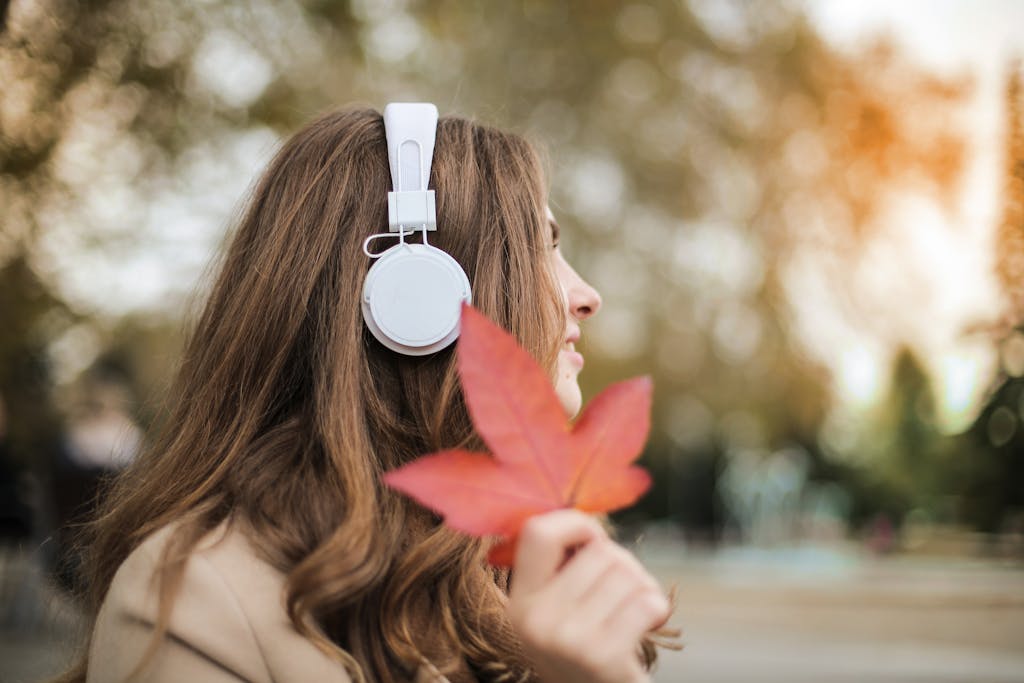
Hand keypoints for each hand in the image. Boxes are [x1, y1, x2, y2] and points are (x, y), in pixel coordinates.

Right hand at [506, 510, 669, 682]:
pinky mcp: (602, 657)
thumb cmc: (587, 645)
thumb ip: (562, 565)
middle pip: (600, 550)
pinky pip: (647, 602)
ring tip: (633, 611)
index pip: (537, 530)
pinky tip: (647, 626)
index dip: (576, 524)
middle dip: (623, 563)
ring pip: (627, 572)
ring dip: (643, 587)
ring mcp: (567, 639)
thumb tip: (587, 514)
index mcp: (520, 600)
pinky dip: (657, 609)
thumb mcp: (557, 608)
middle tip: (622, 592)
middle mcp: (535, 619)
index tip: (593, 541)